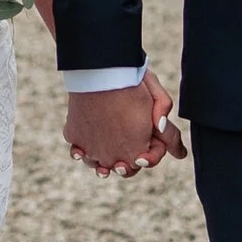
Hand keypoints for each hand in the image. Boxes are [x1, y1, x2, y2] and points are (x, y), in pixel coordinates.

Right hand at [63, 73, 183, 179]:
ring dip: (103, 162)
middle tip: (124, 160)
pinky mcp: (75, 137)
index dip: (152, 153)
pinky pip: (78, 150)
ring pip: (98, 164)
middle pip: (122, 169)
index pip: (147, 161)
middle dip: (127, 164)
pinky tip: (83, 148)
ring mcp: (92, 149)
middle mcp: (113, 157)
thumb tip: (167, 135)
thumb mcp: (157, 97)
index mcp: (137, 153)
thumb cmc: (131, 84)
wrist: (100, 73)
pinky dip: (81, 150)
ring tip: (104, 159)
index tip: (149, 146)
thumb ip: (164, 119)